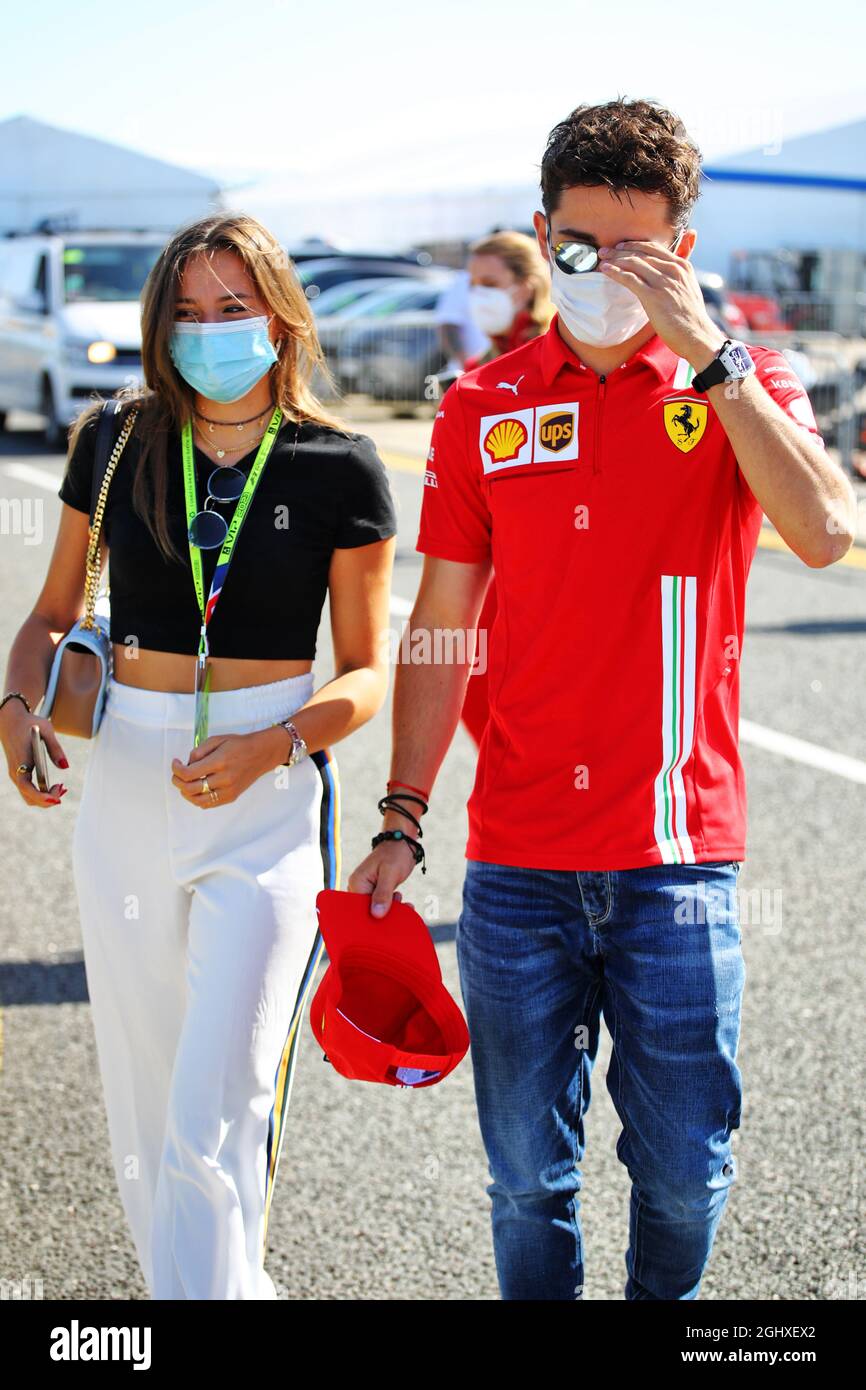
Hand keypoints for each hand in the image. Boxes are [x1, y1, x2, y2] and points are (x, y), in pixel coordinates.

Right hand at [1, 704, 68, 807]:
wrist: (11, 720)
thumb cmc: (29, 724)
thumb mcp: (46, 731)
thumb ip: (56, 749)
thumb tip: (65, 767)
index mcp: (20, 762)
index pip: (27, 787)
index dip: (41, 796)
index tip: (56, 799)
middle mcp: (16, 772)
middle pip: (29, 797)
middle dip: (47, 799)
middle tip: (64, 788)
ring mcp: (16, 774)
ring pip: (29, 796)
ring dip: (45, 797)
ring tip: (62, 788)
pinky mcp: (19, 773)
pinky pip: (29, 790)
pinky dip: (41, 792)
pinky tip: (55, 786)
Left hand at [170, 729, 273, 808]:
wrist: (261, 754)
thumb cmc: (239, 744)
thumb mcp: (217, 739)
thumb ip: (199, 751)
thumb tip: (187, 764)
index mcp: (219, 762)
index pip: (189, 773)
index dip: (177, 769)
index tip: (176, 763)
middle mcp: (224, 779)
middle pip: (191, 789)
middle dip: (178, 782)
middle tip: (177, 774)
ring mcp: (228, 790)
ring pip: (198, 801)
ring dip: (186, 793)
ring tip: (186, 784)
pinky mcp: (231, 797)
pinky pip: (208, 804)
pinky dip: (198, 799)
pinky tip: (198, 789)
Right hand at [347, 837, 417, 917]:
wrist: (402, 843)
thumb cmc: (395, 853)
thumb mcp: (390, 874)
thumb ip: (383, 893)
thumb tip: (376, 915)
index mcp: (357, 883)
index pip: (360, 908)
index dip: (374, 918)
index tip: (390, 919)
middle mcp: (359, 887)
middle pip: (368, 910)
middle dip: (386, 914)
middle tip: (403, 911)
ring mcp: (367, 890)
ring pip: (377, 909)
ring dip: (392, 910)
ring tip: (406, 905)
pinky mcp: (376, 891)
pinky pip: (383, 904)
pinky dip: (394, 906)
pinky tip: (405, 904)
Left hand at [597, 239, 725, 366]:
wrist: (697, 336)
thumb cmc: (691, 318)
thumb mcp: (689, 289)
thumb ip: (679, 277)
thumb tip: (670, 274)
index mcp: (682, 266)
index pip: (654, 248)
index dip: (635, 245)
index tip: (621, 246)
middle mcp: (673, 270)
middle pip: (642, 253)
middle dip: (620, 250)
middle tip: (604, 251)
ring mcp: (663, 282)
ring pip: (634, 263)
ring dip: (615, 259)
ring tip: (601, 259)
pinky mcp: (653, 296)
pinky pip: (630, 279)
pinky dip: (615, 272)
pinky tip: (605, 270)